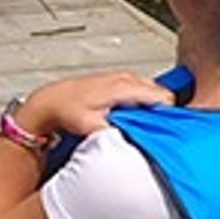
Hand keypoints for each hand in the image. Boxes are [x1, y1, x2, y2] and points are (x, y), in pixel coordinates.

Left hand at [9, 69, 176, 143]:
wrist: (51, 101)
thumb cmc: (67, 110)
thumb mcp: (91, 126)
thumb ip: (114, 132)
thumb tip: (133, 140)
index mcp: (124, 86)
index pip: (164, 98)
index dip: (169, 116)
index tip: (166, 131)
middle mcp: (126, 78)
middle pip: (162, 94)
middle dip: (162, 112)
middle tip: (155, 131)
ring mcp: (122, 77)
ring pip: (152, 92)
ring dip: (152, 107)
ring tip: (143, 125)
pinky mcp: (118, 81)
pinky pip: (142, 91)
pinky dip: (143, 103)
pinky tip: (132, 117)